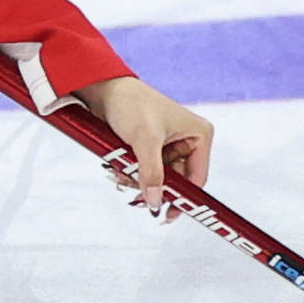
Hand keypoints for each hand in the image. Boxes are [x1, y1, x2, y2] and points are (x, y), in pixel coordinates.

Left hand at [81, 75, 213, 192]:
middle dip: (155, 189)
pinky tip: (119, 169)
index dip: (184, 198)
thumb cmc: (131, 103)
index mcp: (199, 135)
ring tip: (121, 174)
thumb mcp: (144, 139)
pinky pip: (146, 172)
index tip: (167, 214)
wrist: (104, 89)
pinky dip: (133, 175)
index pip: (197, 178)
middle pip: (176, 182)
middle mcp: (187, 141)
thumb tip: (156, 202)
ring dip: (140, 182)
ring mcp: (169, 146)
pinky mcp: (151, 148)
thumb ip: (152, 172)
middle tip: (137, 198)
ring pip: (159, 179)